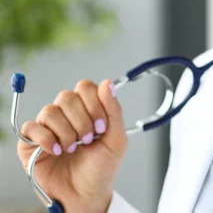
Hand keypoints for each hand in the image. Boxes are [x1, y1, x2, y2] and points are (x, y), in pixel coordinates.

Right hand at [16, 79, 127, 212]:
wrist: (85, 195)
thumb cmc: (101, 168)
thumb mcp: (116, 139)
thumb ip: (113, 110)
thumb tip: (108, 83)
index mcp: (88, 110)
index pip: (86, 87)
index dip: (94, 104)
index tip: (102, 127)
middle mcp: (67, 115)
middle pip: (67, 96)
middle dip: (81, 120)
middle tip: (87, 140)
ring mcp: (48, 127)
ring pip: (50, 111)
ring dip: (66, 132)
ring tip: (72, 148)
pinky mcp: (31, 142)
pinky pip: (31, 127)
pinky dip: (46, 139)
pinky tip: (57, 151)